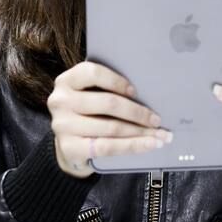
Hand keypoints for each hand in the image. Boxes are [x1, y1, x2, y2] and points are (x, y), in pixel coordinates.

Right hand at [48, 62, 172, 177]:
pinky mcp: (69, 147)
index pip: (93, 73)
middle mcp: (60, 101)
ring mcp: (62, 126)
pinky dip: (133, 146)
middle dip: (138, 112)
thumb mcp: (91, 93)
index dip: (118, 81)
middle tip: (157, 119)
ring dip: (141, 132)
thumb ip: (108, 87)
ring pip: (111, 127)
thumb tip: (150, 91)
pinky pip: (108, 147)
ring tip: (160, 135)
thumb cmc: (88, 112)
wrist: (69, 143)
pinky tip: (149, 144)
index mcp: (67, 80)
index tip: (136, 92)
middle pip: (108, 103)